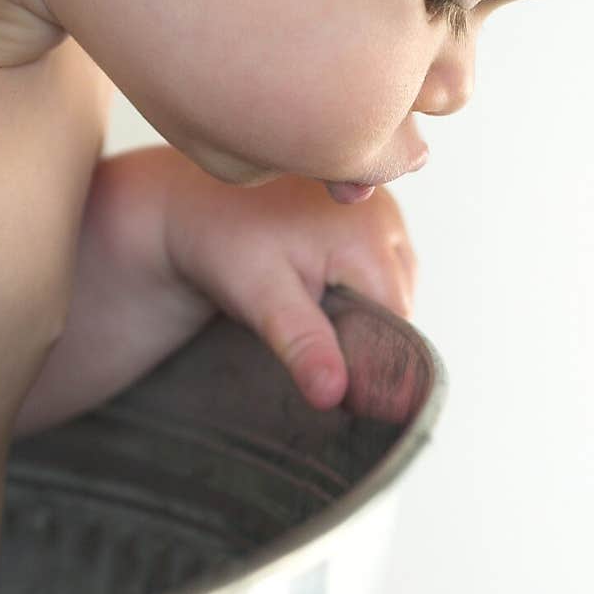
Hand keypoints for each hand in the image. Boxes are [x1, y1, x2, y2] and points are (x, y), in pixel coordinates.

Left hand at [160, 158, 418, 411]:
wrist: (192, 198)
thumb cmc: (223, 245)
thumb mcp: (259, 298)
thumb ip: (303, 344)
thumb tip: (336, 396)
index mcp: (366, 236)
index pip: (397, 322)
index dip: (369, 355)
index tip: (329, 368)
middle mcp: (385, 211)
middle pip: (400, 299)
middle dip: (367, 325)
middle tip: (308, 325)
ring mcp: (381, 200)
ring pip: (398, 277)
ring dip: (368, 299)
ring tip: (309, 296)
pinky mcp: (371, 200)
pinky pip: (387, 254)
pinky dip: (363, 274)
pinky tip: (320, 275)